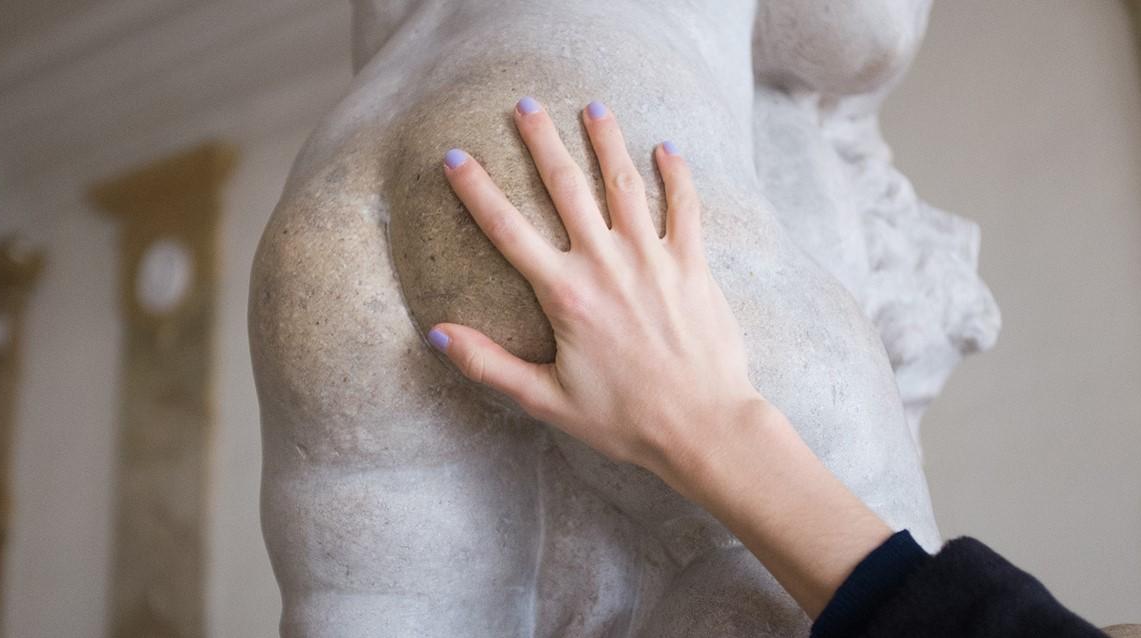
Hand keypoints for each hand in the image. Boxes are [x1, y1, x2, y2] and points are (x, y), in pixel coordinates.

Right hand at [428, 97, 764, 478]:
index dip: (477, 191)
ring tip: (592, 106)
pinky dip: (676, 174)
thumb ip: (489, 365)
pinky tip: (666, 148)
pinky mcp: (692, 266)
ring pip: (624, 184)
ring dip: (607, 141)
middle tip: (524, 106)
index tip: (456, 157)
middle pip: (566, 187)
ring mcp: (652, 260)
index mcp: (565, 295)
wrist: (703, 427)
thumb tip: (437, 335)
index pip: (507, 230)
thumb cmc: (624, 420)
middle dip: (542, 142)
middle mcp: (606, 265)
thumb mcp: (546, 399)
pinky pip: (684, 207)